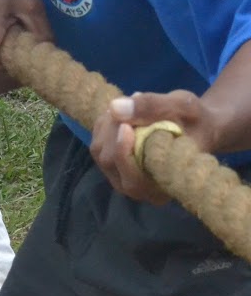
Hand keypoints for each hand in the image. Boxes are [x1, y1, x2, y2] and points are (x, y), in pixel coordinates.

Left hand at [90, 90, 223, 203]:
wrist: (198, 126)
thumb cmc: (196, 120)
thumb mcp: (184, 106)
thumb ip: (153, 107)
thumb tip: (115, 108)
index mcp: (165, 187)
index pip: (133, 181)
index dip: (123, 153)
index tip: (125, 126)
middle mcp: (141, 190)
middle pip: (110, 161)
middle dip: (114, 129)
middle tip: (129, 105)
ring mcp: (123, 177)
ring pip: (99, 151)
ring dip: (108, 125)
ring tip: (130, 108)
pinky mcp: (112, 164)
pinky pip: (97, 143)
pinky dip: (104, 125)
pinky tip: (123, 115)